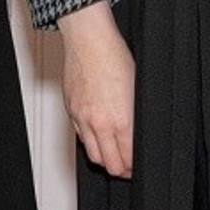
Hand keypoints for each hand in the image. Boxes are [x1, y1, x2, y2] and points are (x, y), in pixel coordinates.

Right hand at [57, 1, 135, 177]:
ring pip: (92, 154)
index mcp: (120, 120)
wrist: (89, 39)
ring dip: (104, 158)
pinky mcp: (71, 110)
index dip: (134, 168)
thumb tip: (137, 139)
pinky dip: (90, 140)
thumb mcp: (137, 91)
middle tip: (128, 166)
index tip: (138, 166)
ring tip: (114, 154)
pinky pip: (80, 136)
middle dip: (120, 169)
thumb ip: (135, 120)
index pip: (127, 160)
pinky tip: (99, 134)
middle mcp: (99, 123)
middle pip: (108, 164)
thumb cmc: (114, 57)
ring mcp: (82, 117)